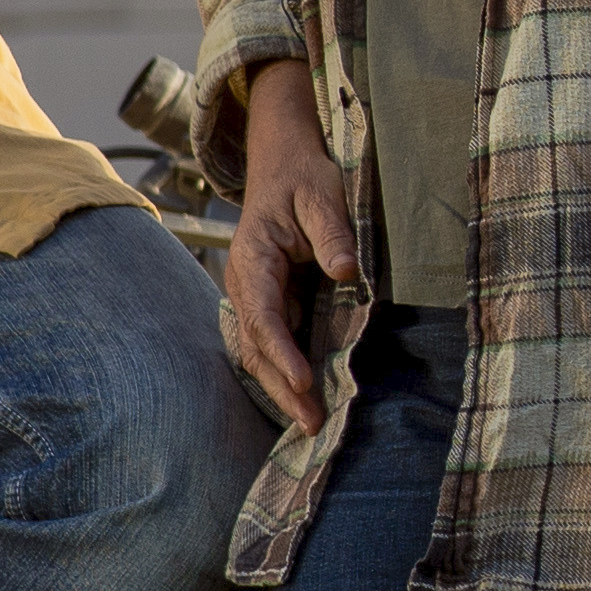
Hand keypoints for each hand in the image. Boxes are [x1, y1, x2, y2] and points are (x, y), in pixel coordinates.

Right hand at [218, 57, 367, 425]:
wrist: (284, 165)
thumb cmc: (304, 178)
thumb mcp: (323, 195)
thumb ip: (333, 232)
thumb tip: (344, 271)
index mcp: (253, 258)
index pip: (263, 315)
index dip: (282, 352)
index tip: (303, 382)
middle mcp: (245, 284)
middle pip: (259, 345)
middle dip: (283, 387)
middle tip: (312, 424)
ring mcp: (255, 297)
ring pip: (262, 352)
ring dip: (284, 388)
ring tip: (311, 425)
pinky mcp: (272, 303)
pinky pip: (275, 344)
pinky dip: (287, 373)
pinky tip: (308, 400)